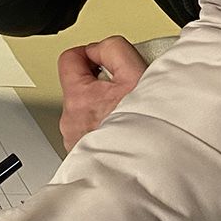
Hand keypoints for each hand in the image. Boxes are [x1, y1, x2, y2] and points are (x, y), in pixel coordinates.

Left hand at [57, 35, 146, 150]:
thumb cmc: (147, 132)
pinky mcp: (84, 160)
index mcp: (78, 99)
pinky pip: (94, 135)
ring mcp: (76, 144)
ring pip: (89, 114)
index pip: (69, 59)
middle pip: (82, 89)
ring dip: (107, 111)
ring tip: (131, 116)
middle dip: (104, 87)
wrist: (151, 172)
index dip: (91, 53)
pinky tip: (128, 135)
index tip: (106, 59)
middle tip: (128, 94)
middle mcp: (71, 123)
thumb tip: (101, 49)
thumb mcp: (137, 74)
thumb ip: (114, 50)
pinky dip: (108, 132)